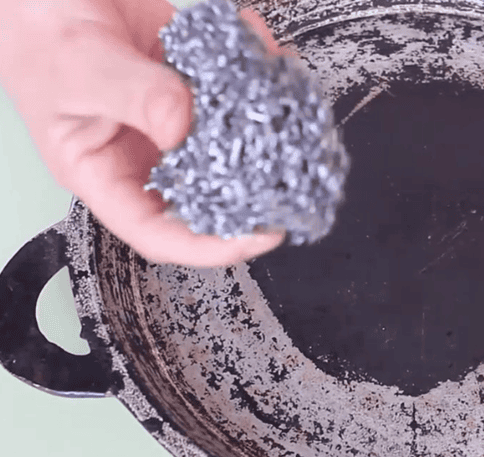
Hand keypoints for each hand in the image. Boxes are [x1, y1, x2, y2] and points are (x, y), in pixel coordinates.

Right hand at [0, 0, 287, 266]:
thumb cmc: (40, 33)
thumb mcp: (79, 68)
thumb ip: (134, 96)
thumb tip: (183, 126)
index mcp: (105, 174)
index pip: (158, 232)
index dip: (209, 246)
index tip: (257, 237)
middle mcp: (144, 154)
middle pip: (204, 194)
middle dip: (251, 193)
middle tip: (293, 182)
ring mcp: (172, 121)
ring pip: (226, 140)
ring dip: (260, 124)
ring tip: (283, 104)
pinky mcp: (190, 87)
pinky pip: (228, 89)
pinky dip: (251, 71)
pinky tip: (261, 48)